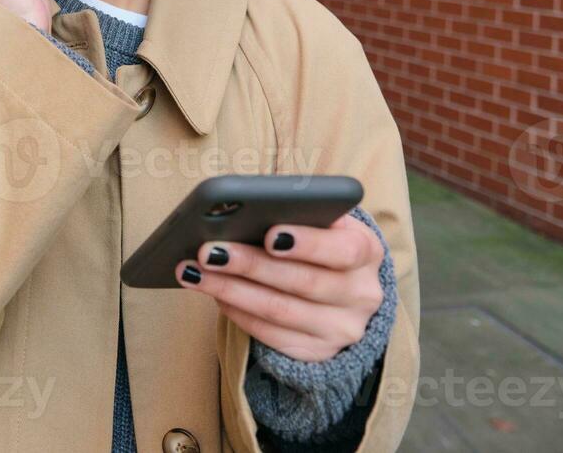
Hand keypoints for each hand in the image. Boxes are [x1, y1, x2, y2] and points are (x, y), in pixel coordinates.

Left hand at [174, 213, 384, 361]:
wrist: (343, 291)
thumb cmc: (321, 243)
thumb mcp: (325, 224)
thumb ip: (299, 216)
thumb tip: (244, 211)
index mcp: (367, 251)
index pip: (343, 249)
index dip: (308, 243)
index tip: (270, 234)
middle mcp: (362, 294)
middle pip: (302, 282)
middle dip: (250, 265)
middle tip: (209, 250)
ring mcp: (342, 329)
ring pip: (280, 311)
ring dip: (231, 289)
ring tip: (195, 272)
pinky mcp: (318, 352)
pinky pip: (271, 336)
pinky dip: (238, 313)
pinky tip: (214, 294)